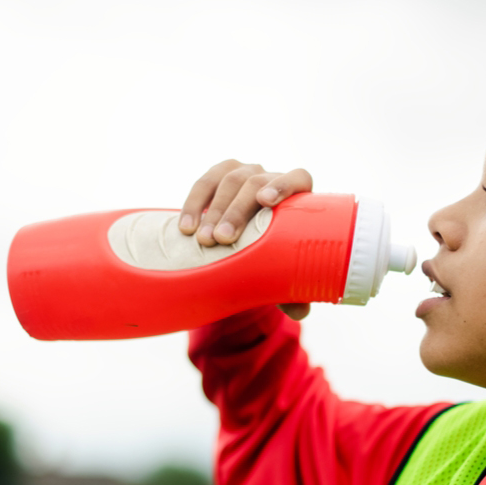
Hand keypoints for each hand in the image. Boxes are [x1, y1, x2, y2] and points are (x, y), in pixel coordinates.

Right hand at [179, 159, 313, 320]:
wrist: (245, 243)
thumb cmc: (272, 256)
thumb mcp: (282, 272)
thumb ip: (293, 289)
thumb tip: (300, 311)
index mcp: (297, 196)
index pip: (297, 178)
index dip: (284, 186)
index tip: (266, 202)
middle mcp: (272, 178)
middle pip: (256, 183)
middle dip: (236, 211)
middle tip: (222, 239)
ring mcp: (245, 172)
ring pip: (230, 180)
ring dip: (214, 210)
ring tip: (202, 240)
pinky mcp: (220, 174)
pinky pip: (205, 182)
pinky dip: (193, 204)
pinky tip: (185, 229)